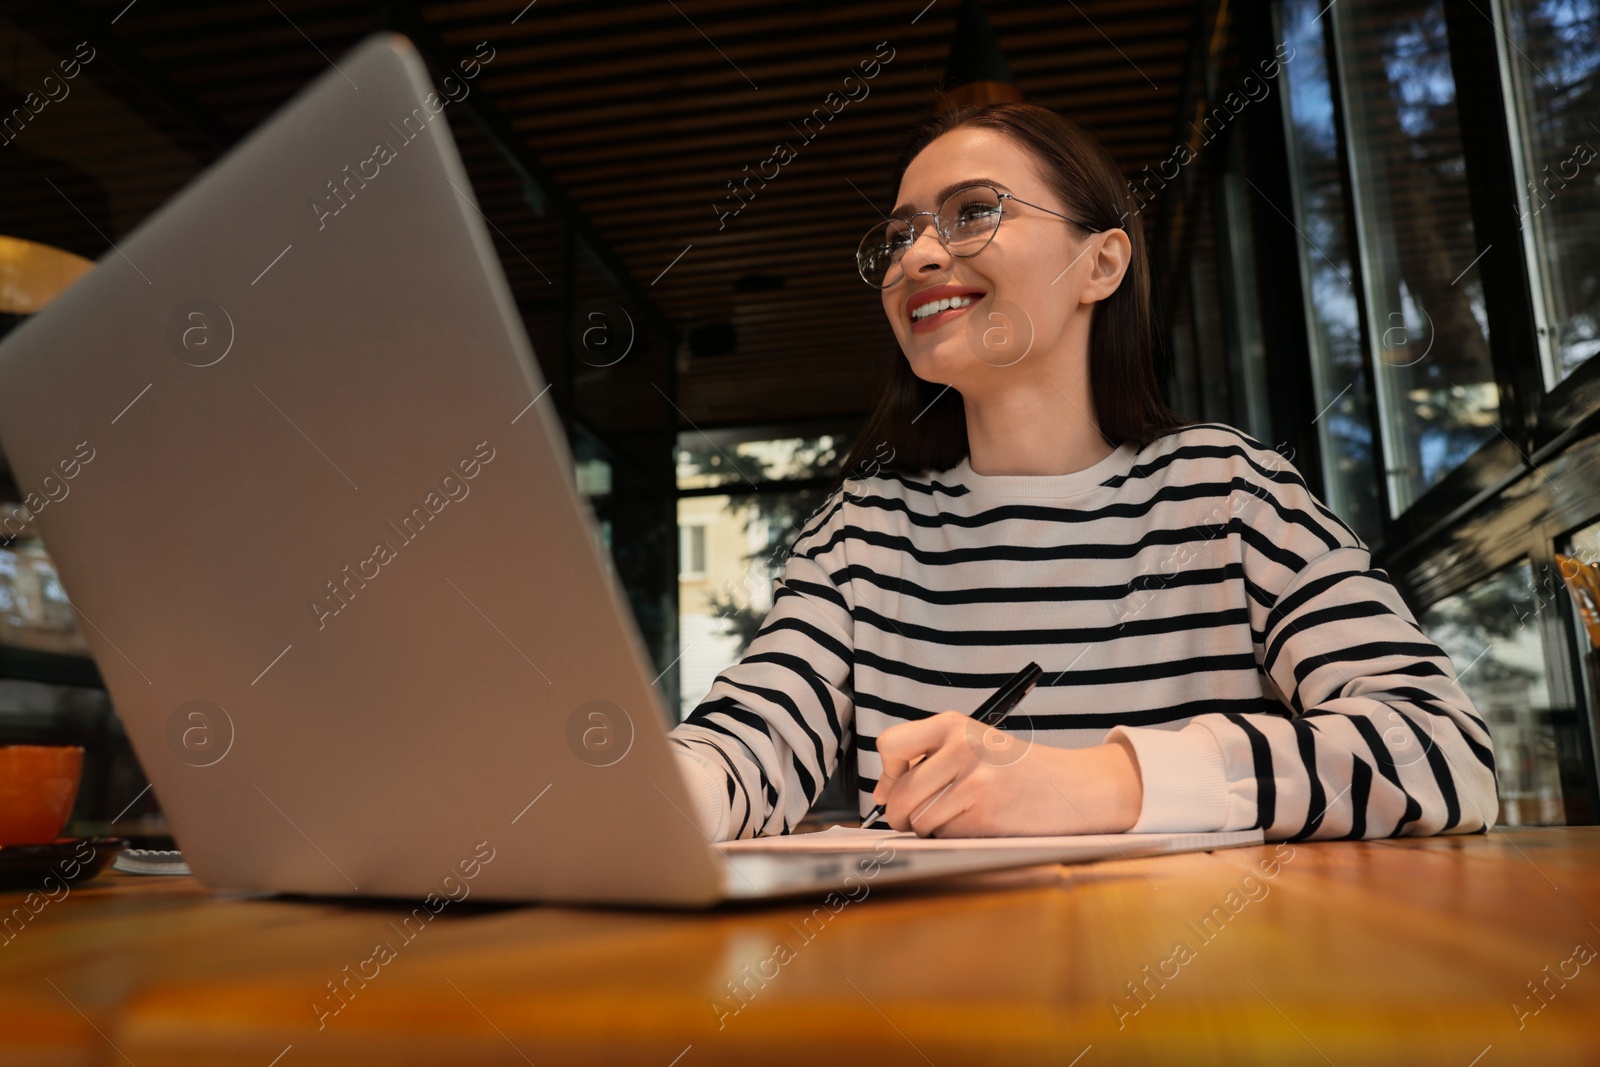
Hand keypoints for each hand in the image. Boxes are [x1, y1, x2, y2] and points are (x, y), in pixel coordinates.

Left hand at [871, 711, 1143, 836]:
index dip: (887, 771)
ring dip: (930, 827)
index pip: (890, 745)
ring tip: (959, 813)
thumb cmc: (1015, 769)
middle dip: (901, 814)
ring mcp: (974, 783)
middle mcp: (961, 748)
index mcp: (953, 724)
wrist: (1072, 787)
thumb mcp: (971, 745)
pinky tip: (977, 822)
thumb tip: (880, 793)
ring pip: (918, 820)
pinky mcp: (985, 816)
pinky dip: (953, 836)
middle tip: (920, 813)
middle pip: (898, 795)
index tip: (900, 780)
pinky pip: (944, 835)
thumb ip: (925, 760)